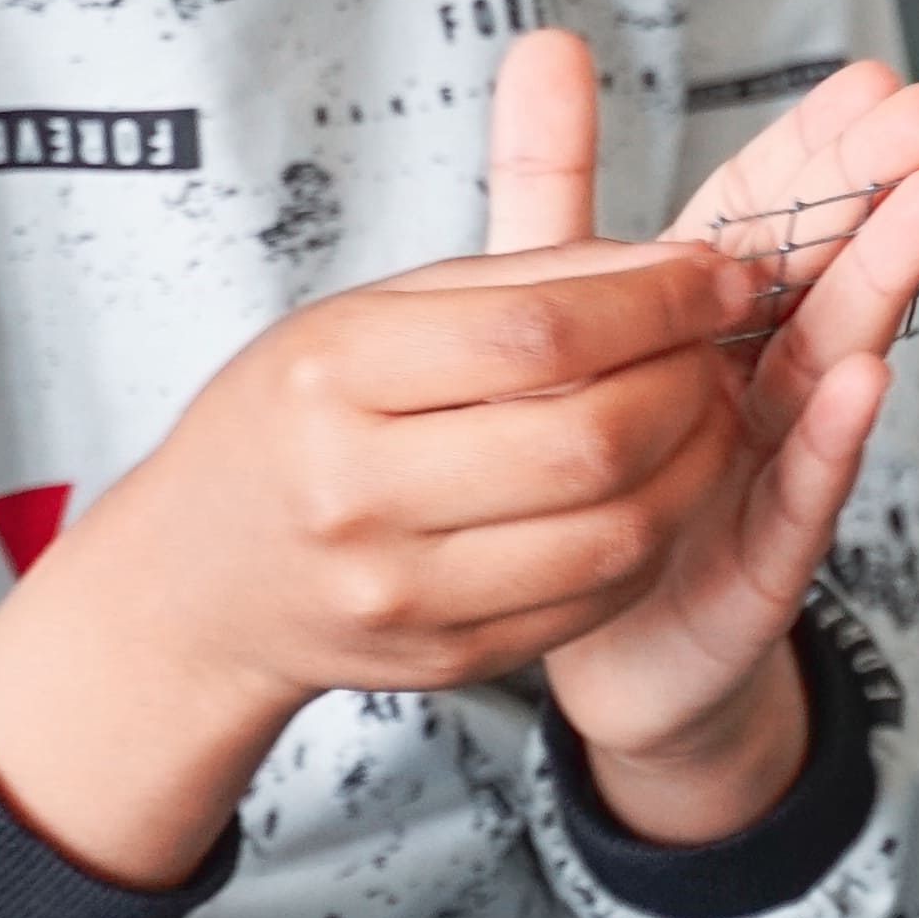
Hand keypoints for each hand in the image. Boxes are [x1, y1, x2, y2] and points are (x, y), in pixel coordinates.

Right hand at [0, 176, 779, 889]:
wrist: (201, 581)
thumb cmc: (294, 421)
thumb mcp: (364, 316)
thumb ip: (515, 277)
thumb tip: (672, 259)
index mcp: (333, 378)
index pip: (536, 334)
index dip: (655, 302)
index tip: (718, 275)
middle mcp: (359, 495)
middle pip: (587, 441)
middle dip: (687, 381)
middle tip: (718, 342)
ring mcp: (404, 594)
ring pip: (614, 533)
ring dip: (696, 461)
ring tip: (706, 406)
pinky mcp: (449, 658)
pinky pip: (598, 597)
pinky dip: (657, 531)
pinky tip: (661, 482)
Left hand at [485, 28, 918, 838]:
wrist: (588, 633)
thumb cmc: (580, 457)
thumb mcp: (546, 305)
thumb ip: (554, 179)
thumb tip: (544, 41)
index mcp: (707, 310)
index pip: (768, 209)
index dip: (816, 146)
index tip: (872, 79)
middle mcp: (755, 377)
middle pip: (817, 270)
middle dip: (872, 190)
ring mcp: (771, 464)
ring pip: (829, 362)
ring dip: (879, 285)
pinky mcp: (765, 555)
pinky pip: (800, 491)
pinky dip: (831, 437)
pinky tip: (863, 378)